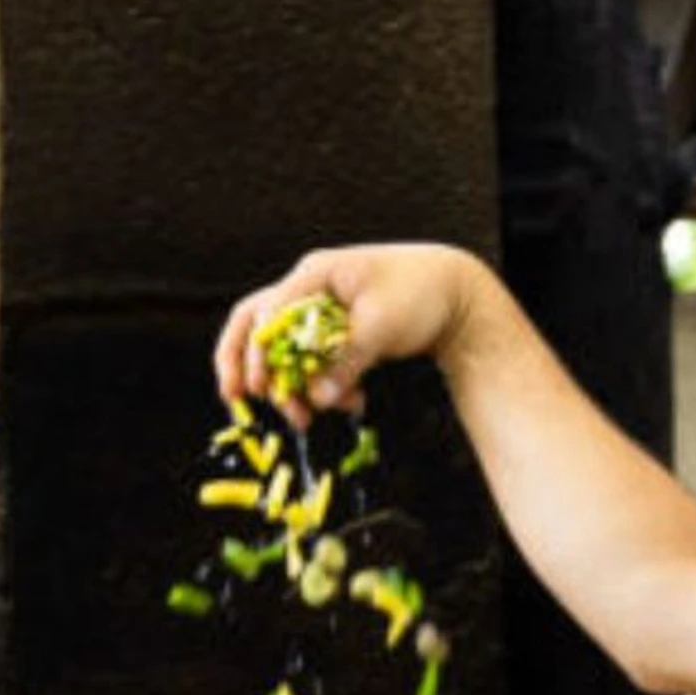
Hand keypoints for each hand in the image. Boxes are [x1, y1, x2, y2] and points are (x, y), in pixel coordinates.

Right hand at [213, 243, 488, 427]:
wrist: (456, 295)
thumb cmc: (420, 294)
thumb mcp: (381, 327)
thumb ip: (346, 362)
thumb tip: (318, 399)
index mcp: (315, 275)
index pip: (266, 311)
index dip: (256, 351)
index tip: (258, 386)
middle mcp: (309, 291)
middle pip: (258, 326)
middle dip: (248, 365)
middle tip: (240, 400)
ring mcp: (320, 313)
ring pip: (286, 353)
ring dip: (293, 388)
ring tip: (306, 419)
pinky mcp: (335, 336)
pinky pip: (316, 365)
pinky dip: (326, 387)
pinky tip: (352, 403)